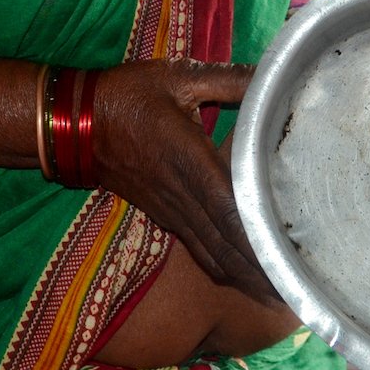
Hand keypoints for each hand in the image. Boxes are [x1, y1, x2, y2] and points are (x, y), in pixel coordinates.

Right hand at [91, 60, 275, 299]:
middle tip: (294, 287)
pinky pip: (197, 247)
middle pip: (226, 242)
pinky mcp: (162, 214)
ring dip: (243, 276)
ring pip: (211, 252)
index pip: (230, 208)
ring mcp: (170, 209)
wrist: (74, 124)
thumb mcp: (177, 77)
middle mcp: (182, 194)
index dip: (258, 236)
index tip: (287, 256)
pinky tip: (240, 276)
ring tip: (276, 293)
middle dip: (260, 269)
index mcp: (190, 161)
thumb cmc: (127, 96)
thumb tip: (270, 76)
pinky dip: (221, 265)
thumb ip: (227, 80)